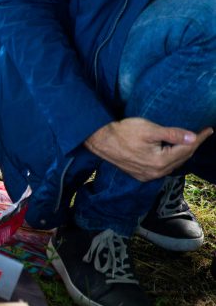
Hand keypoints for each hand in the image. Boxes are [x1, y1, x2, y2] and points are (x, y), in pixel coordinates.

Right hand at [84, 117, 213, 181]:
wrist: (100, 140)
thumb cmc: (123, 132)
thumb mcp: (149, 129)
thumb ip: (172, 134)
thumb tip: (193, 137)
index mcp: (159, 162)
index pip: (186, 149)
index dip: (199, 138)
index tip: (209, 130)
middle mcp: (155, 172)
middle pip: (181, 158)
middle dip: (193, 146)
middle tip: (201, 134)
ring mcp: (147, 175)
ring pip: (173, 165)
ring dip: (183, 153)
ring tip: (191, 142)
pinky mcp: (141, 175)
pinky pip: (163, 168)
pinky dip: (171, 160)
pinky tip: (173, 152)